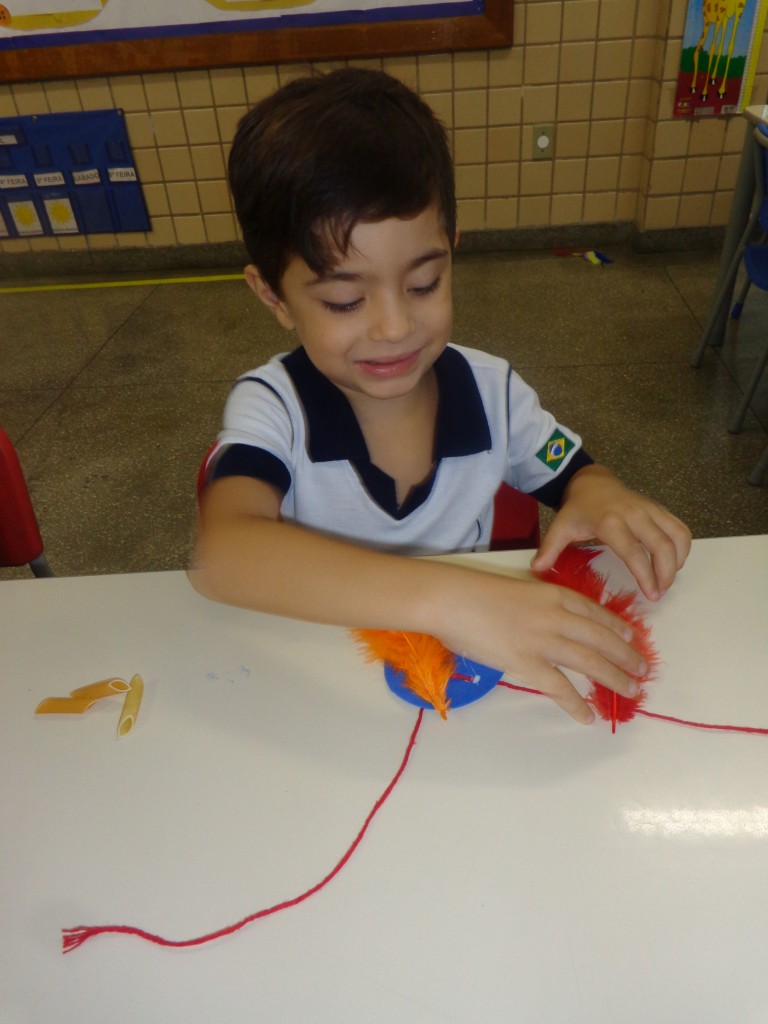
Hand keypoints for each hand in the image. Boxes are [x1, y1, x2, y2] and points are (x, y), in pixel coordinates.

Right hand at [431, 569, 647, 724]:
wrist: (451, 598)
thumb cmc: (473, 593)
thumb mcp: (515, 591)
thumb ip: (534, 608)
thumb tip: (542, 628)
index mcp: (553, 594)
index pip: (594, 612)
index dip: (616, 627)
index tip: (630, 636)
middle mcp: (557, 617)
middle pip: (602, 638)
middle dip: (626, 655)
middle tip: (642, 669)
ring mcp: (544, 641)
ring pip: (591, 662)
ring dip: (615, 678)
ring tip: (631, 690)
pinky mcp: (527, 664)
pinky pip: (560, 688)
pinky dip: (577, 704)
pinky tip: (588, 716)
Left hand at [531, 466, 690, 600]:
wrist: (592, 483)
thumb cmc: (578, 510)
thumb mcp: (560, 527)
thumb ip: (550, 549)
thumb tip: (537, 569)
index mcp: (610, 522)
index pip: (634, 552)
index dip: (646, 575)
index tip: (651, 595)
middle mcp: (635, 514)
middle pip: (662, 546)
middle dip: (666, 573)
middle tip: (659, 593)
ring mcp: (650, 510)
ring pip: (677, 536)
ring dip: (677, 561)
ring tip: (666, 580)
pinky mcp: (660, 509)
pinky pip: (680, 528)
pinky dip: (682, 547)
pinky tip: (673, 562)